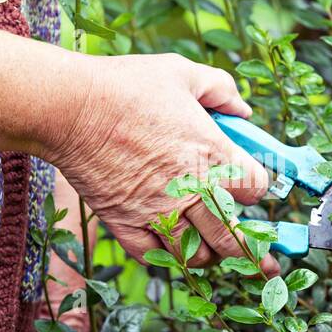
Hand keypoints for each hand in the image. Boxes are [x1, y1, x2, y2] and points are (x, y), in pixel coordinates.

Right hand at [47, 52, 278, 272]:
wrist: (70, 106)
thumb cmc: (125, 85)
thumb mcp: (182, 72)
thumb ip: (220, 89)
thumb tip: (242, 109)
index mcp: (212, 152)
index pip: (255, 188)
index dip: (256, 188)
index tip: (250, 187)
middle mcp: (190, 188)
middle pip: (234, 236)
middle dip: (250, 248)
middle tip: (261, 258)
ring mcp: (157, 211)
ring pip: (196, 255)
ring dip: (209, 256)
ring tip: (213, 251)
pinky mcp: (125, 222)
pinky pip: (154, 255)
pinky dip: (168, 257)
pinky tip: (174, 250)